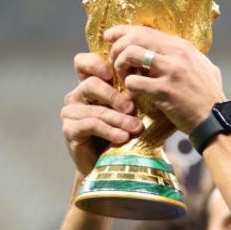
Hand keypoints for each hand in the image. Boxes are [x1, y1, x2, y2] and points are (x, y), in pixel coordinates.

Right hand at [61, 54, 143, 175]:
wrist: (112, 166)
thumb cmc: (126, 134)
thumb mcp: (134, 112)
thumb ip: (140, 96)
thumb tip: (160, 86)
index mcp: (90, 85)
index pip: (83, 63)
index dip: (95, 63)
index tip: (113, 72)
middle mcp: (77, 96)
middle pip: (92, 84)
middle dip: (115, 96)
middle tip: (133, 107)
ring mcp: (71, 113)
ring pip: (96, 109)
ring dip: (119, 119)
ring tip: (136, 128)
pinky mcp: (70, 130)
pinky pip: (90, 125)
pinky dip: (109, 131)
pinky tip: (123, 138)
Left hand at [105, 26, 225, 134]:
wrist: (215, 119)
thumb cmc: (208, 97)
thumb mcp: (204, 68)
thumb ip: (187, 57)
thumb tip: (172, 49)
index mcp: (183, 47)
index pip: (147, 30)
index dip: (124, 31)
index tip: (110, 36)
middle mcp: (177, 54)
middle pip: (136, 37)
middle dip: (118, 47)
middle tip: (113, 61)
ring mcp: (171, 71)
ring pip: (131, 54)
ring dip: (120, 65)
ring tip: (122, 76)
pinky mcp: (164, 90)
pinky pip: (134, 82)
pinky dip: (128, 87)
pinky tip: (133, 94)